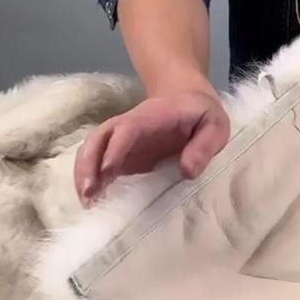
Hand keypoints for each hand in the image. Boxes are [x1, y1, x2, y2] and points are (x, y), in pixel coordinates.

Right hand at [74, 87, 230, 206]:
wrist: (186, 97)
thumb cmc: (201, 113)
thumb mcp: (215, 125)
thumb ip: (204, 146)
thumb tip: (187, 171)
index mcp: (152, 117)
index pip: (127, 129)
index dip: (115, 149)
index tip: (107, 172)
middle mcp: (129, 126)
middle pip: (98, 138)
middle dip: (88, 164)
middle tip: (88, 194)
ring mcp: (122, 140)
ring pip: (92, 150)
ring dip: (84, 173)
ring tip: (87, 202)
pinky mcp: (122, 154)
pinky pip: (99, 163)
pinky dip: (91, 179)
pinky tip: (93, 199)